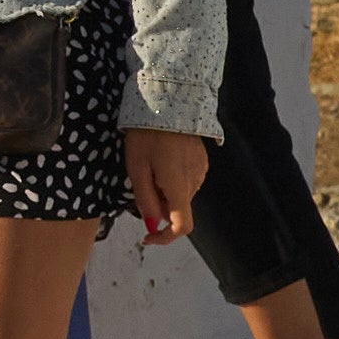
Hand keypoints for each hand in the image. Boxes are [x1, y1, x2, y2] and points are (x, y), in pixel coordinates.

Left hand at [124, 128, 208, 249]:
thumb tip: (151, 225)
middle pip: (177, 209)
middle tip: (141, 181)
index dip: (165, 237)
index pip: (182, 226)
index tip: (148, 236)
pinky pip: (186, 180)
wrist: (168, 101)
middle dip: (158, 206)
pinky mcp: (202, 160)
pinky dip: (173, 179)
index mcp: (179, 186)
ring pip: (181, 194)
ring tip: (150, 164)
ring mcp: (201, 170)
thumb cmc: (147, 134)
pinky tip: (162, 158)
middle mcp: (195, 181)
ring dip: (165, 191)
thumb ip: (145, 200)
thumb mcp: (137, 168)